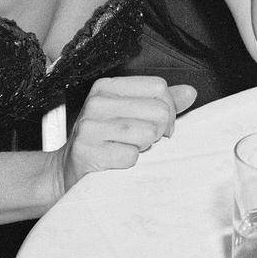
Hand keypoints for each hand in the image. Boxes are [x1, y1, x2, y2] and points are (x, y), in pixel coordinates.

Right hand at [55, 76, 196, 195]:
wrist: (67, 170)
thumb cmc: (104, 140)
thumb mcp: (130, 113)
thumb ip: (162, 102)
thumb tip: (190, 92)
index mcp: (108, 86)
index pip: (158, 87)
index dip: (168, 108)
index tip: (159, 123)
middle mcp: (96, 102)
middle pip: (159, 110)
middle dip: (158, 131)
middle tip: (142, 140)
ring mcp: (89, 127)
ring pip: (148, 133)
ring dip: (144, 146)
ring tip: (128, 147)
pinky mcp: (86, 152)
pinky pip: (131, 156)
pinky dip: (130, 163)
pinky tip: (117, 161)